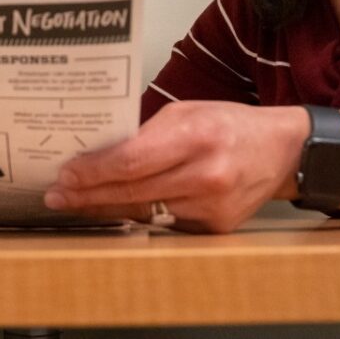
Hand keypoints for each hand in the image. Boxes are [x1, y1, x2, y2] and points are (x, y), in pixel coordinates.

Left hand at [43, 101, 308, 232]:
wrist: (282, 150)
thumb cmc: (228, 124)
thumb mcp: (186, 112)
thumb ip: (145, 132)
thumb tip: (98, 151)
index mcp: (196, 135)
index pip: (131, 160)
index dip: (93, 170)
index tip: (66, 174)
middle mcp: (206, 174)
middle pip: (131, 191)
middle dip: (88, 194)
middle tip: (57, 195)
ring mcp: (213, 205)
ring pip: (144, 211)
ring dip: (107, 207)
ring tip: (77, 201)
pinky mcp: (216, 226)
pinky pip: (165, 221)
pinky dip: (139, 214)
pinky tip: (117, 207)